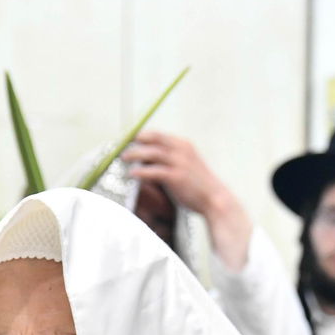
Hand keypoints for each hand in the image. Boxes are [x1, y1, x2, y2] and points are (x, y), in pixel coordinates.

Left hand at [121, 130, 251, 270]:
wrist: (214, 200)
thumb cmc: (197, 186)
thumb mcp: (184, 166)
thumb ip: (168, 161)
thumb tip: (144, 162)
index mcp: (183, 145)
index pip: (156, 134)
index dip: (139, 136)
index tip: (126, 140)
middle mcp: (181, 150)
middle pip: (151, 139)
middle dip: (133, 142)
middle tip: (120, 148)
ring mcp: (179, 162)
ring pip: (151, 153)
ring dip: (134, 154)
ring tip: (123, 159)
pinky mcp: (176, 176)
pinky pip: (153, 171)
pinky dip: (140, 172)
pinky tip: (131, 175)